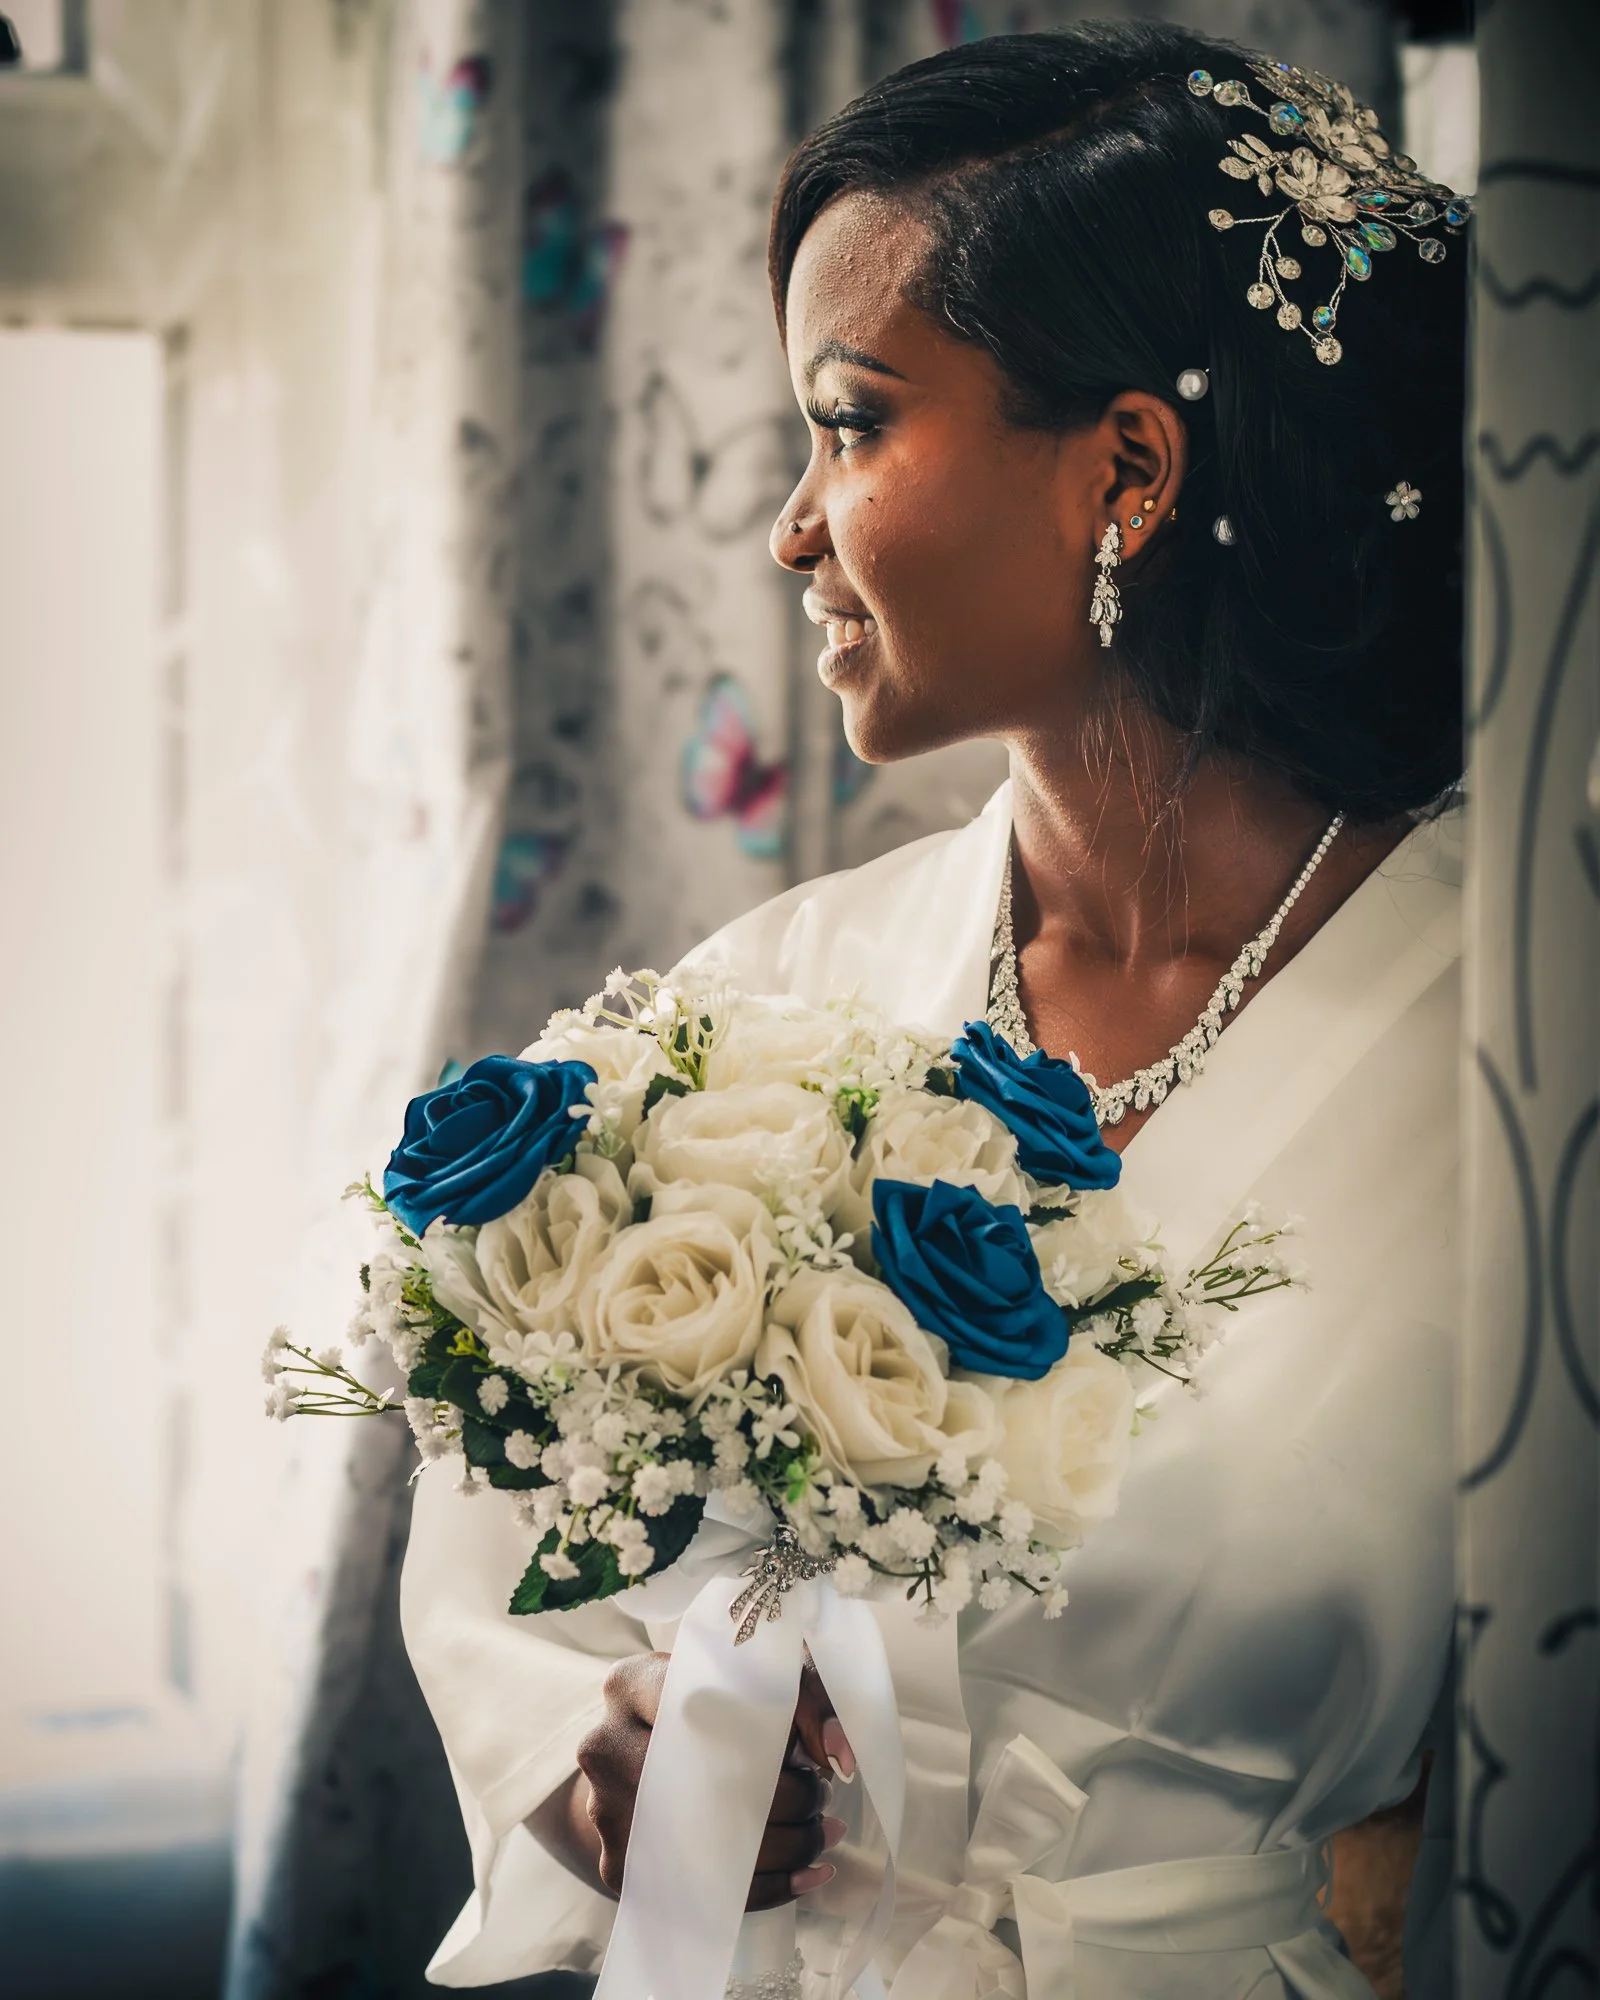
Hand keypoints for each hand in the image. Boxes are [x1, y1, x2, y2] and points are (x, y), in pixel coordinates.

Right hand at [561, 1651, 851, 1907]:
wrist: (624, 1762)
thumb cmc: (698, 1711)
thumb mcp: (744, 1678)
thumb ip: (802, 1696)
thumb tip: (841, 1755)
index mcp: (633, 1685)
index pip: (715, 1704)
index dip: (782, 1739)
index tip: (814, 1758)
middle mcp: (606, 1745)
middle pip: (717, 1784)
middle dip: (792, 1802)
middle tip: (822, 1800)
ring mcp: (608, 1810)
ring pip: (714, 1846)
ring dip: (788, 1849)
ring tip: (820, 1837)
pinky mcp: (619, 1865)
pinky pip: (703, 1890)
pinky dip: (767, 1887)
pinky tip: (805, 1875)